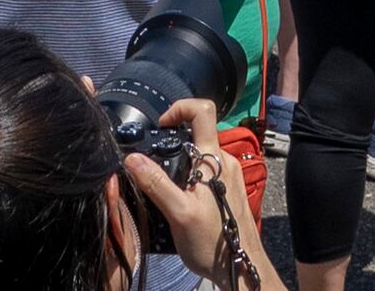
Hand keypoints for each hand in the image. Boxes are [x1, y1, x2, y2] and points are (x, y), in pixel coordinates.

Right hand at [109, 100, 238, 274]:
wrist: (242, 267)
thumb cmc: (214, 242)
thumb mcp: (179, 214)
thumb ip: (156, 184)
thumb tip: (132, 158)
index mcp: (214, 159)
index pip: (203, 111)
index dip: (179, 108)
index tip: (161, 125)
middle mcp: (225, 161)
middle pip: (198, 134)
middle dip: (175, 143)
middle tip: (157, 165)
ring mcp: (229, 175)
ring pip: (202, 155)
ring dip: (183, 164)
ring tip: (169, 189)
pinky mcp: (230, 189)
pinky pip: (208, 171)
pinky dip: (192, 178)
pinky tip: (183, 200)